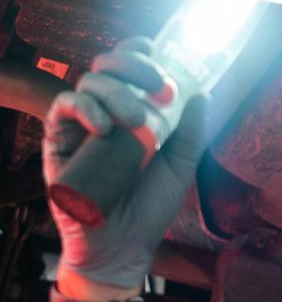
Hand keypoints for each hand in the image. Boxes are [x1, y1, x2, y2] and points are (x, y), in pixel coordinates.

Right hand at [43, 36, 206, 290]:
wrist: (124, 245)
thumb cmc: (150, 205)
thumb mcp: (180, 166)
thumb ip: (191, 131)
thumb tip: (202, 94)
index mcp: (135, 113)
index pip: (132, 68)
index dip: (143, 56)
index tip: (164, 67)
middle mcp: (107, 112)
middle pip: (109, 65)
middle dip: (133, 65)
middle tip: (157, 86)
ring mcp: (82, 125)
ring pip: (89, 82)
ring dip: (117, 92)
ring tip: (137, 121)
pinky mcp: (59, 141)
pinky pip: (65, 107)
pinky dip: (86, 108)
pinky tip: (105, 129)